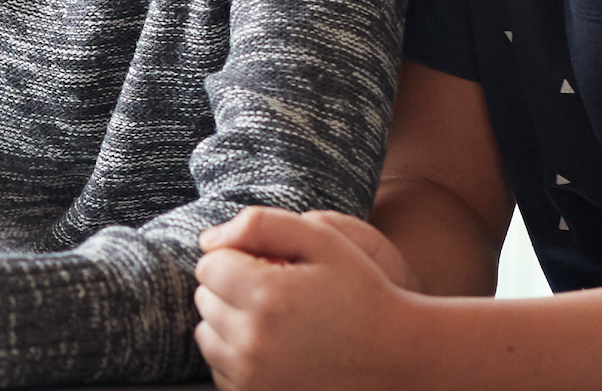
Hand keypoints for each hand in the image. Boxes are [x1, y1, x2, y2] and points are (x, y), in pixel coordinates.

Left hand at [193, 207, 413, 390]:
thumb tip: (208, 240)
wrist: (397, 356)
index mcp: (267, 296)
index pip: (209, 264)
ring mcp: (253, 377)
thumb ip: (261, 225)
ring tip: (273, 318)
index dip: (237, 257)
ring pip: (206, 334)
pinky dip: (236, 354)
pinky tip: (272, 345)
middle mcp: (253, 341)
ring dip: (228, 321)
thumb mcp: (323, 239)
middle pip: (204, 299)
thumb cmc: (361, 291)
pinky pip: (220, 367)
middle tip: (276, 291)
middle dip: (231, 287)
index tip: (268, 265)